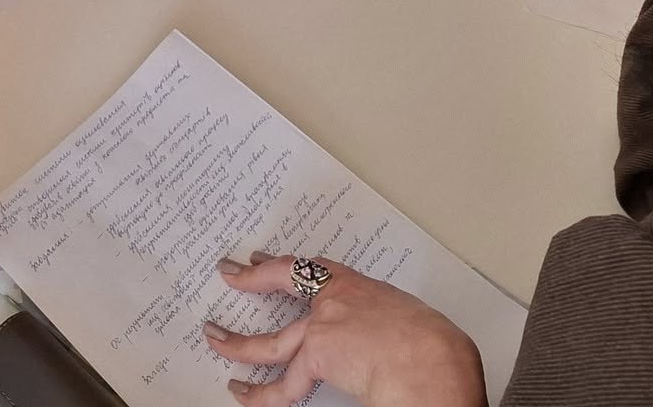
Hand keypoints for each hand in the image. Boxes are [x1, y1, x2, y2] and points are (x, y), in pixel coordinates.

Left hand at [207, 252, 486, 406]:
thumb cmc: (436, 348)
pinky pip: (284, 385)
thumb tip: (390, 344)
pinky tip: (243, 394)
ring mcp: (323, 326)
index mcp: (363, 289)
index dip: (286, 264)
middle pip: (283, 283)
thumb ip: (386, 324)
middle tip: (231, 274)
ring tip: (216, 341)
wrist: (431, 362)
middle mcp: (338, 300)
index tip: (263, 259)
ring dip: (238, 344)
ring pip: (271, 341)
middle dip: (253, 280)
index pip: (316, 269)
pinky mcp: (316, 354)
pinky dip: (261, 395)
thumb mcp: (411, 320)